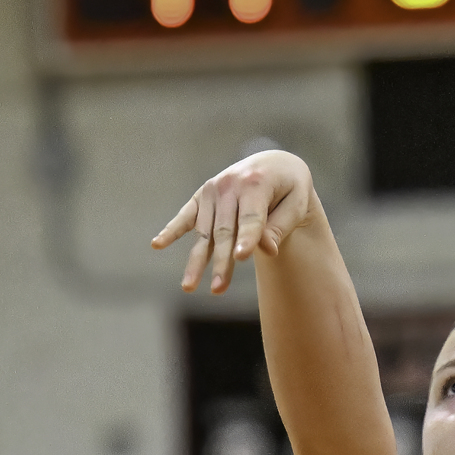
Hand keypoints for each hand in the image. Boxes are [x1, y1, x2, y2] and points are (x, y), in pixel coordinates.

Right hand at [151, 148, 314, 294]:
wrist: (273, 165)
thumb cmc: (289, 190)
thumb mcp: (297, 204)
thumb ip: (281, 226)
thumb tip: (267, 250)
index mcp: (256, 183)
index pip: (251, 217)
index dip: (248, 237)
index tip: (242, 257)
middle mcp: (229, 185)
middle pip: (225, 231)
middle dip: (221, 261)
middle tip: (218, 289)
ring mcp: (212, 191)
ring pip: (205, 233)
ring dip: (197, 261)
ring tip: (189, 287)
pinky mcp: (200, 198)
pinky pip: (185, 217)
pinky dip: (171, 231)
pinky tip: (157, 244)